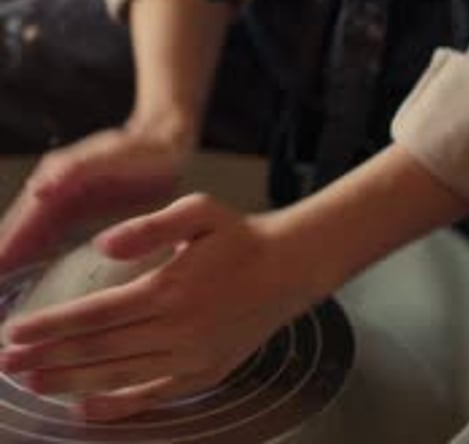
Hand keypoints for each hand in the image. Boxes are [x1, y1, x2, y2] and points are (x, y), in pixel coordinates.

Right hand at [0, 116, 195, 272]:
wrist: (166, 142)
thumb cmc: (141, 150)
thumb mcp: (109, 158)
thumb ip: (73, 171)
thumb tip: (37, 190)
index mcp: (55, 180)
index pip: (20, 223)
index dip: (5, 250)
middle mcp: (52, 191)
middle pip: (17, 232)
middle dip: (3, 260)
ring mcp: (63, 202)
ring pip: (30, 239)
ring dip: (14, 264)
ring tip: (1, 298)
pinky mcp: (79, 213)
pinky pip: (48, 240)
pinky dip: (35, 260)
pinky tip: (30, 281)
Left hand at [0, 194, 314, 422]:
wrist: (290, 268)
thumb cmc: (241, 236)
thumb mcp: (198, 211)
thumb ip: (149, 227)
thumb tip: (103, 246)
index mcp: (170, 287)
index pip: (95, 313)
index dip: (51, 326)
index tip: (15, 333)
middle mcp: (178, 328)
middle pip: (98, 349)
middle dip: (47, 358)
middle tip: (7, 364)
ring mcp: (191, 357)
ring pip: (118, 376)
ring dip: (69, 382)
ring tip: (33, 383)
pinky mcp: (204, 375)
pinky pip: (152, 397)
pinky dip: (116, 405)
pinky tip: (85, 408)